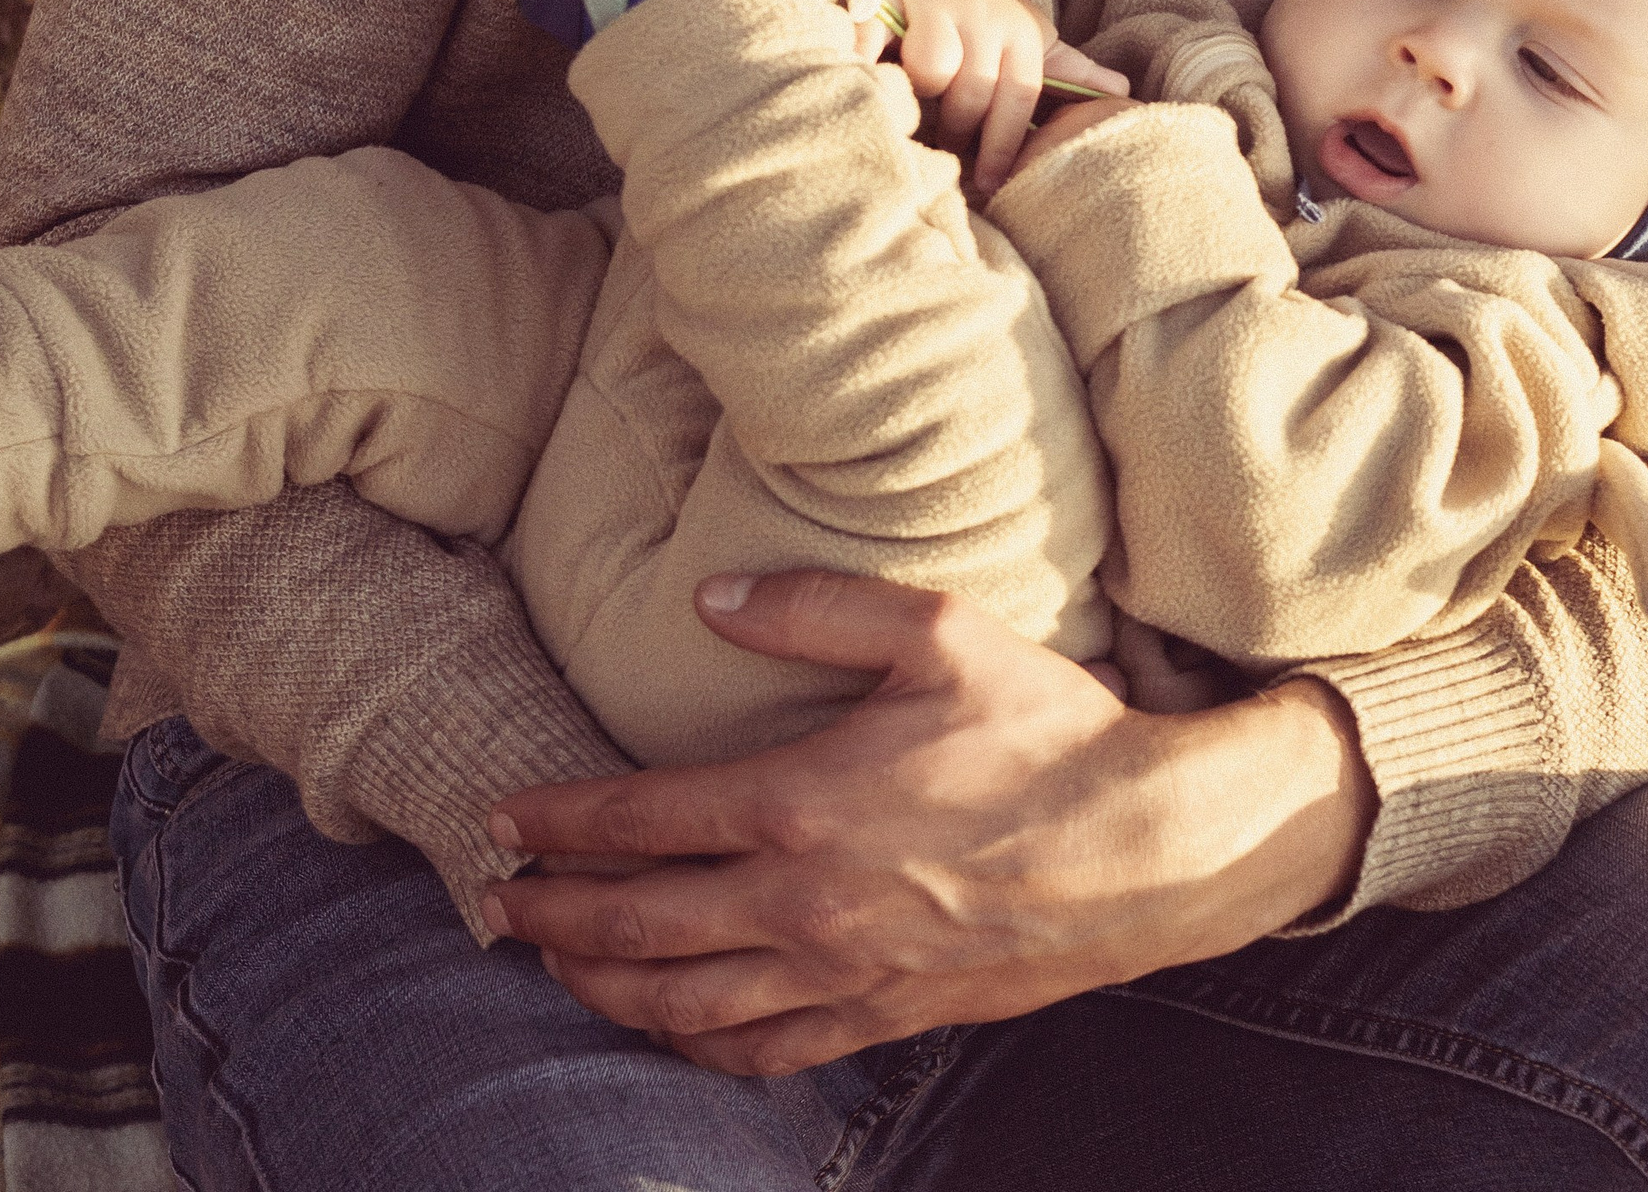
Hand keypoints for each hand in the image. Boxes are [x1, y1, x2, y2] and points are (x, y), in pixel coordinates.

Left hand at [483, 571, 1376, 1077]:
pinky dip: (694, 1045)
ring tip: (552, 965)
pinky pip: (761, 1051)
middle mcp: (800, 903)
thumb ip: (813, 607)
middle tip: (492, 902)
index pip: (634, 819)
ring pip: (679, 1001)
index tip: (500, 819)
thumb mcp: (938, 633)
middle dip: (547, 913)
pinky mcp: (883, 1016)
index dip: (554, 821)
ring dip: (599, 986)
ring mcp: (839, 972)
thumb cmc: (1049, 733)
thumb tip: (709, 596)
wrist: (1155, 850)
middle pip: (631, 925)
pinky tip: (668, 1028)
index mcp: (798, 803)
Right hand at [852, 0, 1128, 191]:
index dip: (1004, 147)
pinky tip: (865, 87)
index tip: (988, 183)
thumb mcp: (1027, 43)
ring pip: (932, 69)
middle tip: (944, 154)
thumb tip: (1123, 91)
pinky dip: (866, 65)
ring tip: (909, 118)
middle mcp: (982, 11)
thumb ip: (1066, 73)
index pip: (1018, 97)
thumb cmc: (982, 23)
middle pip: (973, 91)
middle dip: (957, 132)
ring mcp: (934, 0)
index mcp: (1020, 31)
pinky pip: (878, 42)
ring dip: (917, 101)